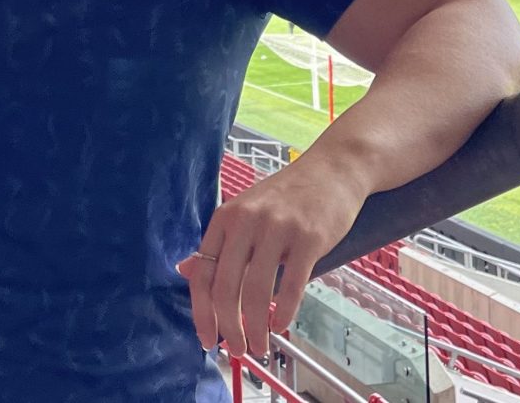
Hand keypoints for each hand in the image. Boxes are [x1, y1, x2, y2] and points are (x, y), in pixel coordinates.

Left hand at [176, 163, 365, 357]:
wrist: (332, 169)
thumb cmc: (287, 196)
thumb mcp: (245, 211)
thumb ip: (219, 243)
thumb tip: (186, 270)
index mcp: (226, 217)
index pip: (203, 271)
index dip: (201, 311)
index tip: (206, 339)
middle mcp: (247, 220)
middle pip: (226, 286)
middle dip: (228, 327)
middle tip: (236, 350)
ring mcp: (277, 227)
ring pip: (256, 291)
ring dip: (255, 327)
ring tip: (260, 346)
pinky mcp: (308, 237)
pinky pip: (292, 284)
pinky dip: (284, 312)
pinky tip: (280, 325)